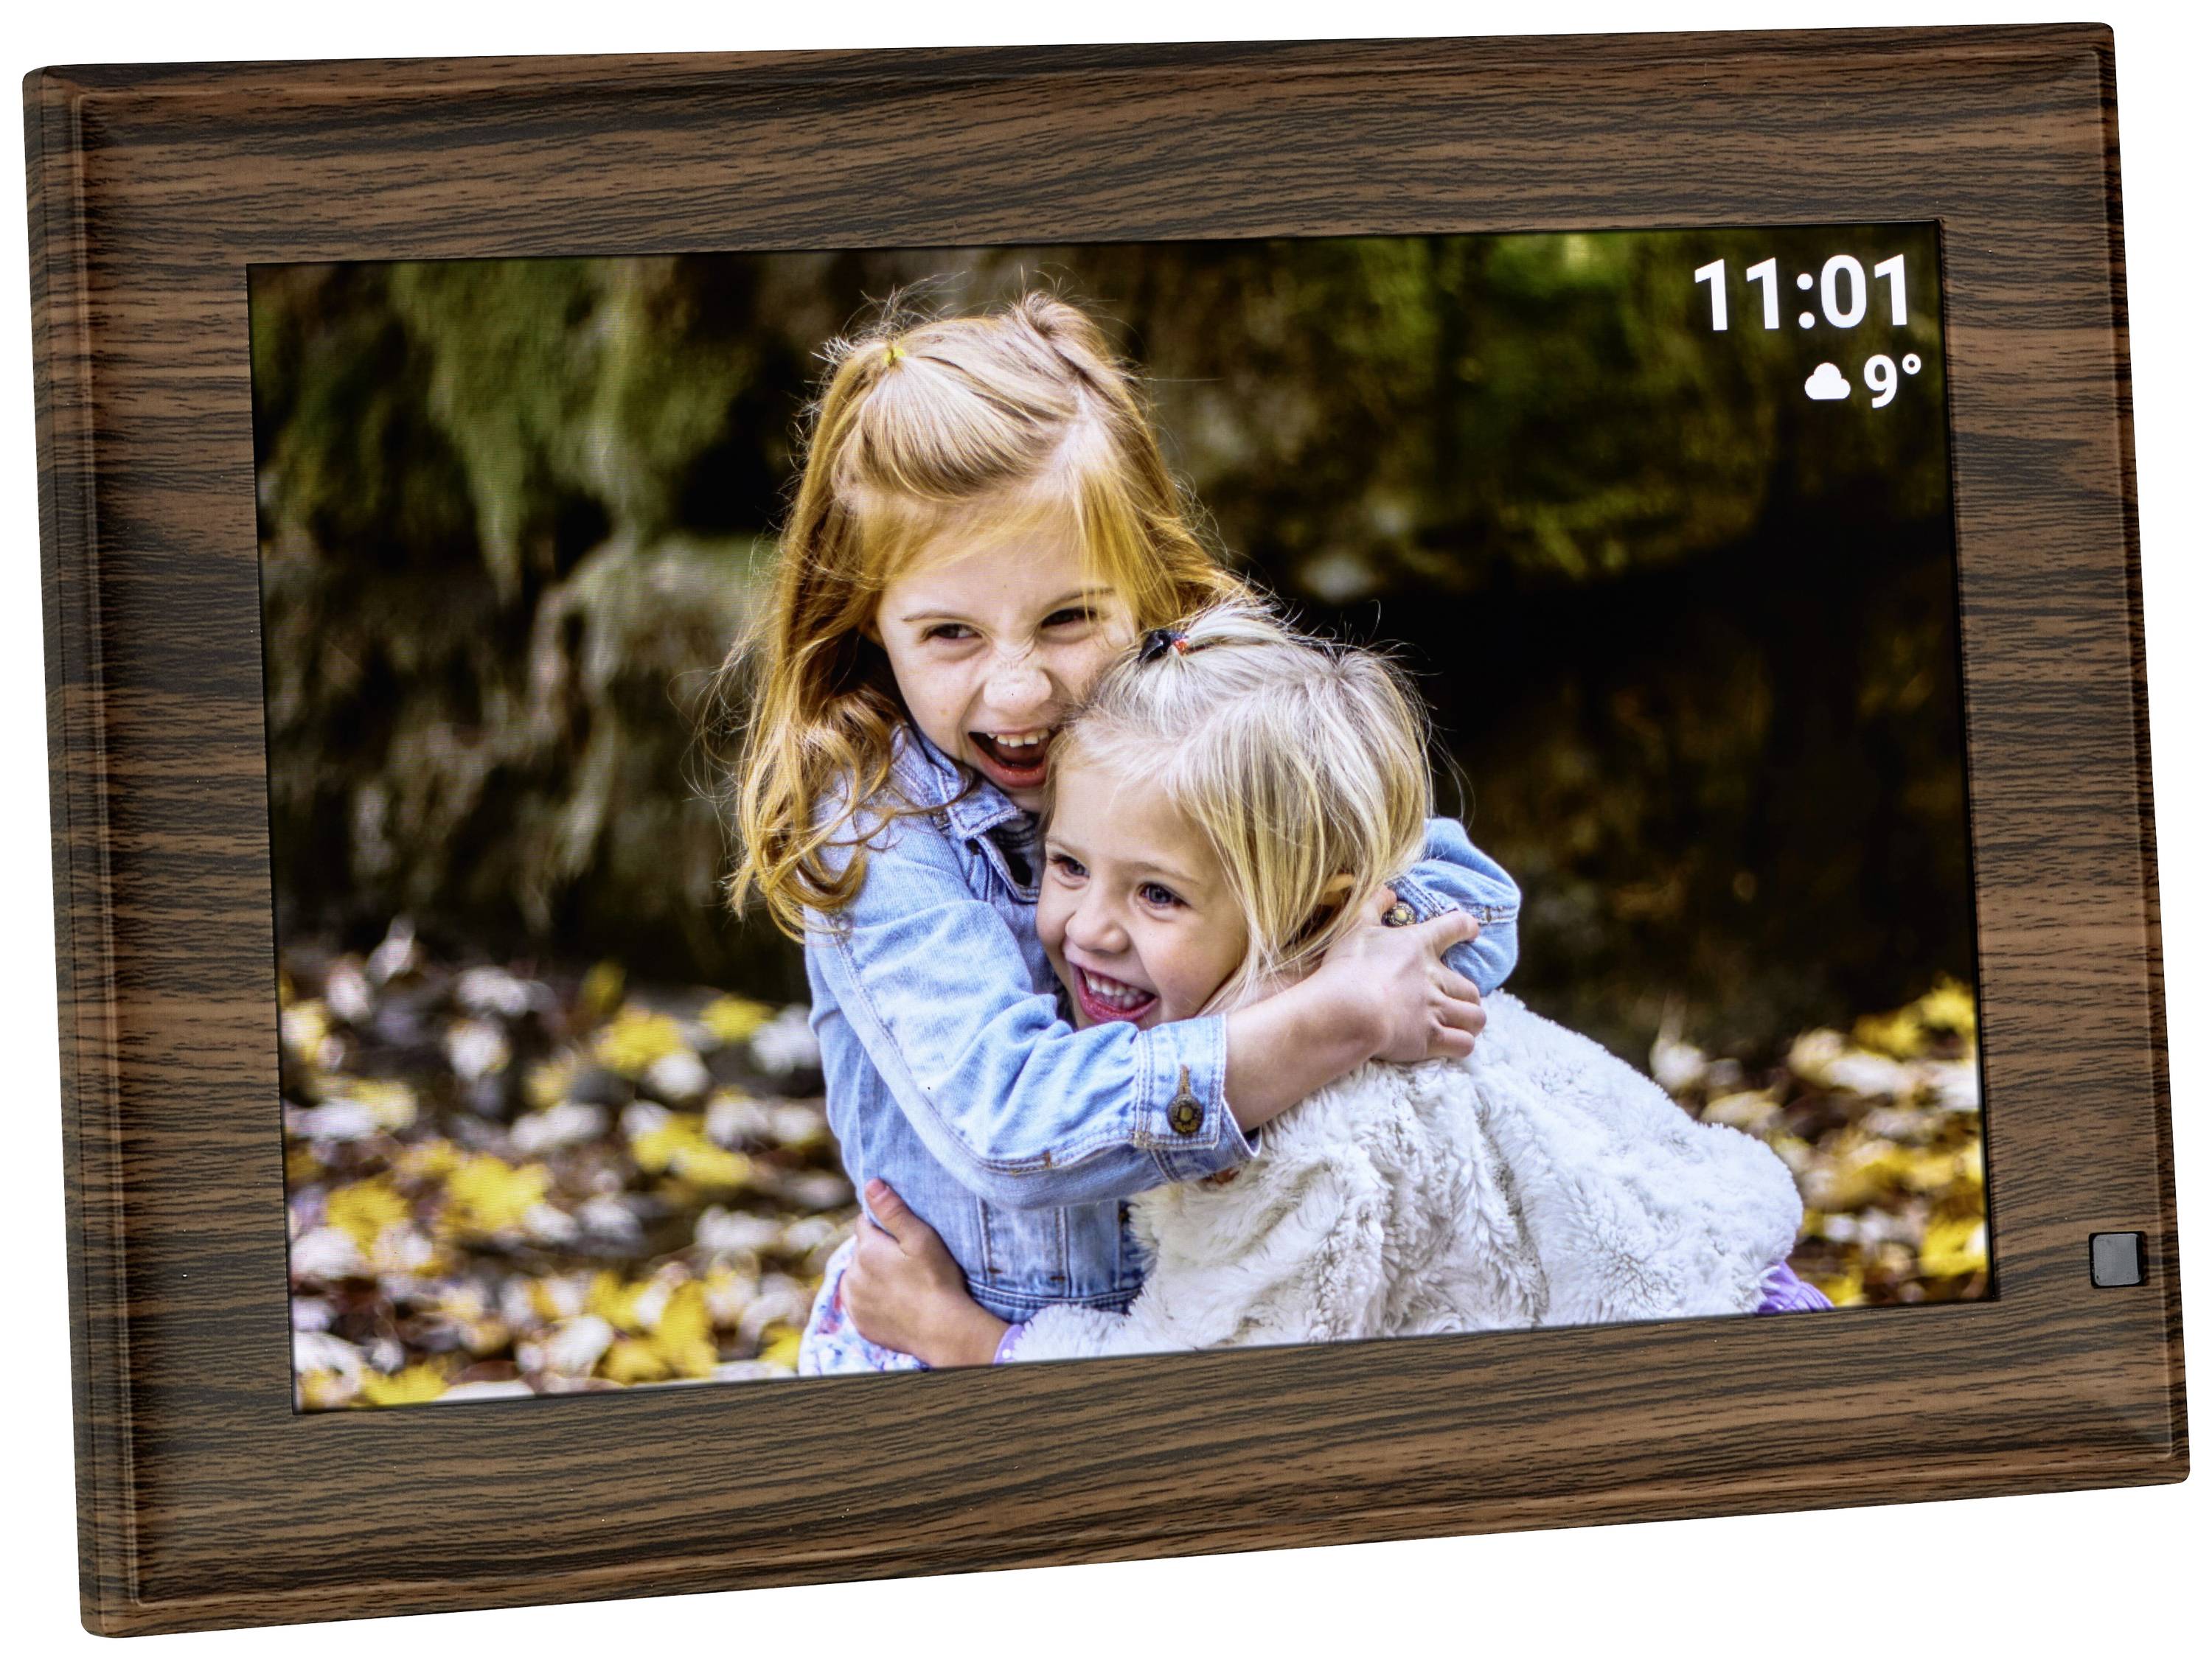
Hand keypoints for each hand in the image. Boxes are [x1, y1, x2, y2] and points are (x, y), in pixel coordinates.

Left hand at [842, 1180, 1008, 1367]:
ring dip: (872, 1276)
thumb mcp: (921, 1238)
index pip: (865, 1225)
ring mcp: (853, 1302)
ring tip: (902, 1284)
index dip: (884, 1227)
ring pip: (857, 1276)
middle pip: (861, 1251)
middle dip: (877, 1252)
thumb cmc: (936, 1280)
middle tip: (907, 1263)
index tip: (903, 1239)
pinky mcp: (859, 1323)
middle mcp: (851, 1274)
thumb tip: (870, 1184)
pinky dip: (871, 1299)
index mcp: (865, 1250)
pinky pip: (860, 1302)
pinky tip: (894, 1302)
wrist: (943, 1330)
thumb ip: (892, 1210)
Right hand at [1310, 887, 1486, 1063]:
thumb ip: (1373, 906)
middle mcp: (1435, 978)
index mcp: (1419, 946)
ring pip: (1475, 1017)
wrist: (1348, 1009)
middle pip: (1471, 988)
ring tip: (1462, 1024)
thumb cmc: (1349, 966)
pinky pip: (1464, 1044)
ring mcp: (1436, 1010)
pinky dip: (1462, 1044)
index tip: (1472, 929)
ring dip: (1471, 1021)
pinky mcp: (1431, 1038)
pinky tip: (1453, 1044)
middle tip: (1457, 1000)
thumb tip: (1388, 891)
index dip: (1465, 927)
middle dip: (1468, 996)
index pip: (1453, 927)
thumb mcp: (1356, 927)